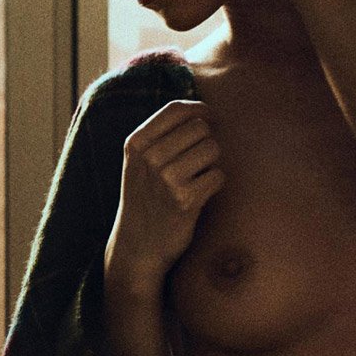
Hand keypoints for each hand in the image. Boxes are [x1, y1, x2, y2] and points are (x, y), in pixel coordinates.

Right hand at [107, 100, 224, 284]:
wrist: (137, 246)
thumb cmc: (144, 199)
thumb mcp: (138, 163)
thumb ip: (161, 135)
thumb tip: (203, 110)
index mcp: (136, 143)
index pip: (177, 109)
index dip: (201, 109)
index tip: (211, 118)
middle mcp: (149, 158)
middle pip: (200, 128)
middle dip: (207, 141)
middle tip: (199, 162)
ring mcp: (166, 179)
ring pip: (212, 149)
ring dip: (212, 163)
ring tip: (197, 178)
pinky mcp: (185, 200)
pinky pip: (218, 175)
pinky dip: (215, 184)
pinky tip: (200, 195)